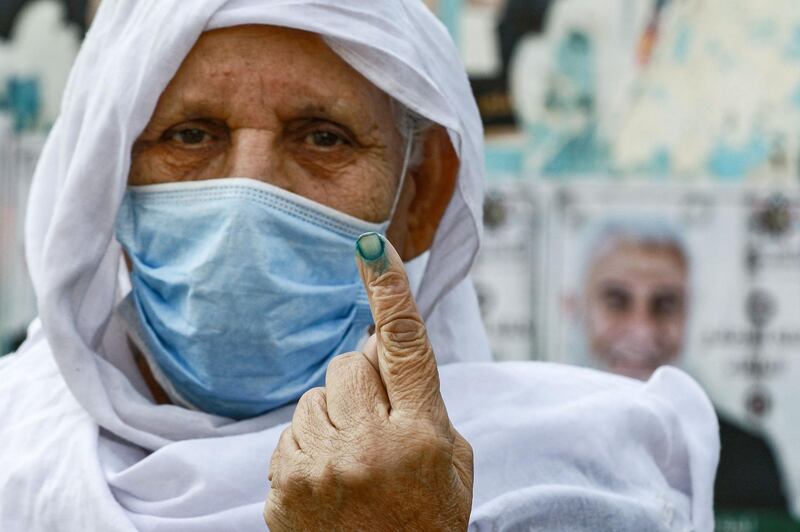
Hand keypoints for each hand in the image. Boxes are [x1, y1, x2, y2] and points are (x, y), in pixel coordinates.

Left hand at [264, 233, 472, 530]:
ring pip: (318, 393)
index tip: (371, 247)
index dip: (390, 292)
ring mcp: (321, 466)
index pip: (406, 348)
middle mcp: (369, 447)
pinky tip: (330, 477)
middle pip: (352, 362)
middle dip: (366, 381)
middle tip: (380, 423)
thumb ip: (423, 399)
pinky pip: (294, 427)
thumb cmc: (425, 519)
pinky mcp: (284, 483)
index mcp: (422, 437)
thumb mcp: (451, 460)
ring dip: (337, 413)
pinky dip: (311, 442)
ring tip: (354, 459)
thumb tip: (381, 344)